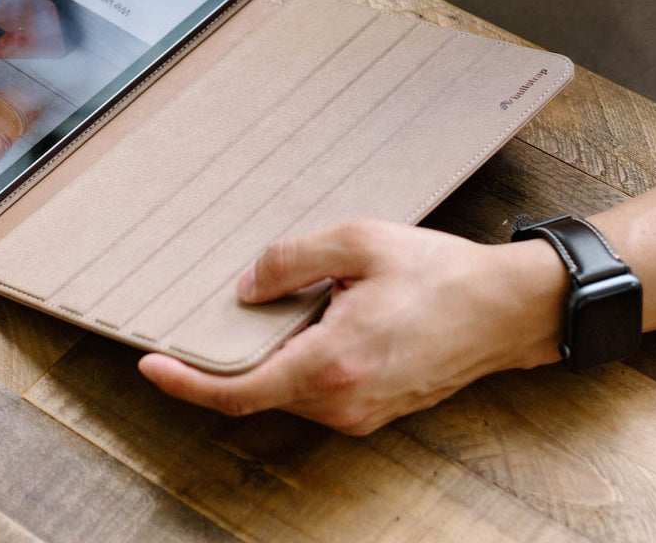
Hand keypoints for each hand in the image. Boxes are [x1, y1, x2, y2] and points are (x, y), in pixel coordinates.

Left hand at [138, 220, 566, 434]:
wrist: (504, 309)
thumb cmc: (438, 274)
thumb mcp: (357, 243)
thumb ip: (290, 260)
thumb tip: (245, 287)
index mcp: (333, 363)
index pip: (239, 391)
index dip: (186, 384)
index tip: (150, 365)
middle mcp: (343, 401)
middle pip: (258, 389)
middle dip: (227, 357)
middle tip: (208, 315)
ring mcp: (361, 412)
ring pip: (286, 389)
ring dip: (267, 354)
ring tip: (279, 303)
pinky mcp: (374, 408)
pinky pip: (314, 389)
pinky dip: (294, 360)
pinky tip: (308, 320)